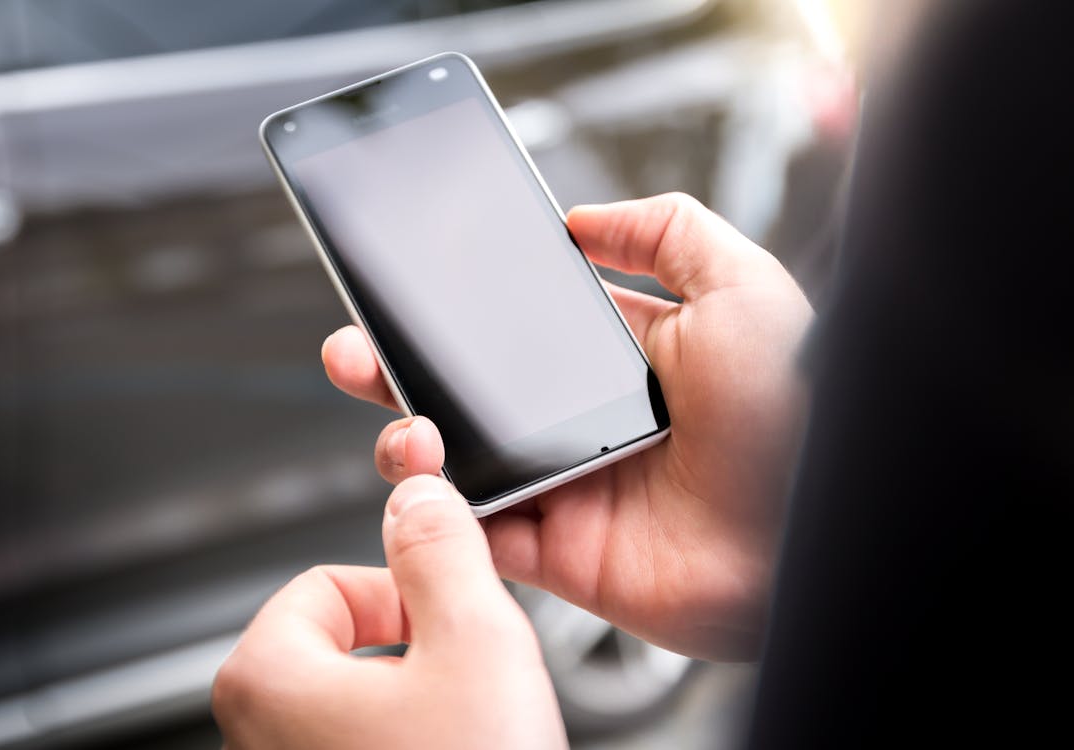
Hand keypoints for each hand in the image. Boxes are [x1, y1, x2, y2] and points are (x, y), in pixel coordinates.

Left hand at [212, 475, 566, 749]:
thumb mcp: (476, 639)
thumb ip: (441, 548)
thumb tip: (417, 493)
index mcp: (266, 677)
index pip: (329, 583)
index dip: (402, 597)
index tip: (447, 627)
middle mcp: (255, 737)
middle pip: (342, 642)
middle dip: (413, 653)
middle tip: (464, 692)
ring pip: (358, 704)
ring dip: (419, 705)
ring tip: (464, 741)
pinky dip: (412, 746)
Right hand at [323, 193, 812, 659]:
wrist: (812, 530)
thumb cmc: (794, 406)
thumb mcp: (741, 285)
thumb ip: (664, 231)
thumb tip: (584, 218)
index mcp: (622, 357)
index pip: (519, 326)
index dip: (460, 310)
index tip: (407, 292)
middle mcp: (587, 420)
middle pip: (472, 393)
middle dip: (403, 369)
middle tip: (358, 350)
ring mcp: (568, 486)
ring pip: (460, 464)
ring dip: (409, 440)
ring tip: (403, 423)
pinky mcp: (560, 552)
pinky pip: (479, 536)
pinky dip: (439, 516)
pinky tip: (424, 484)